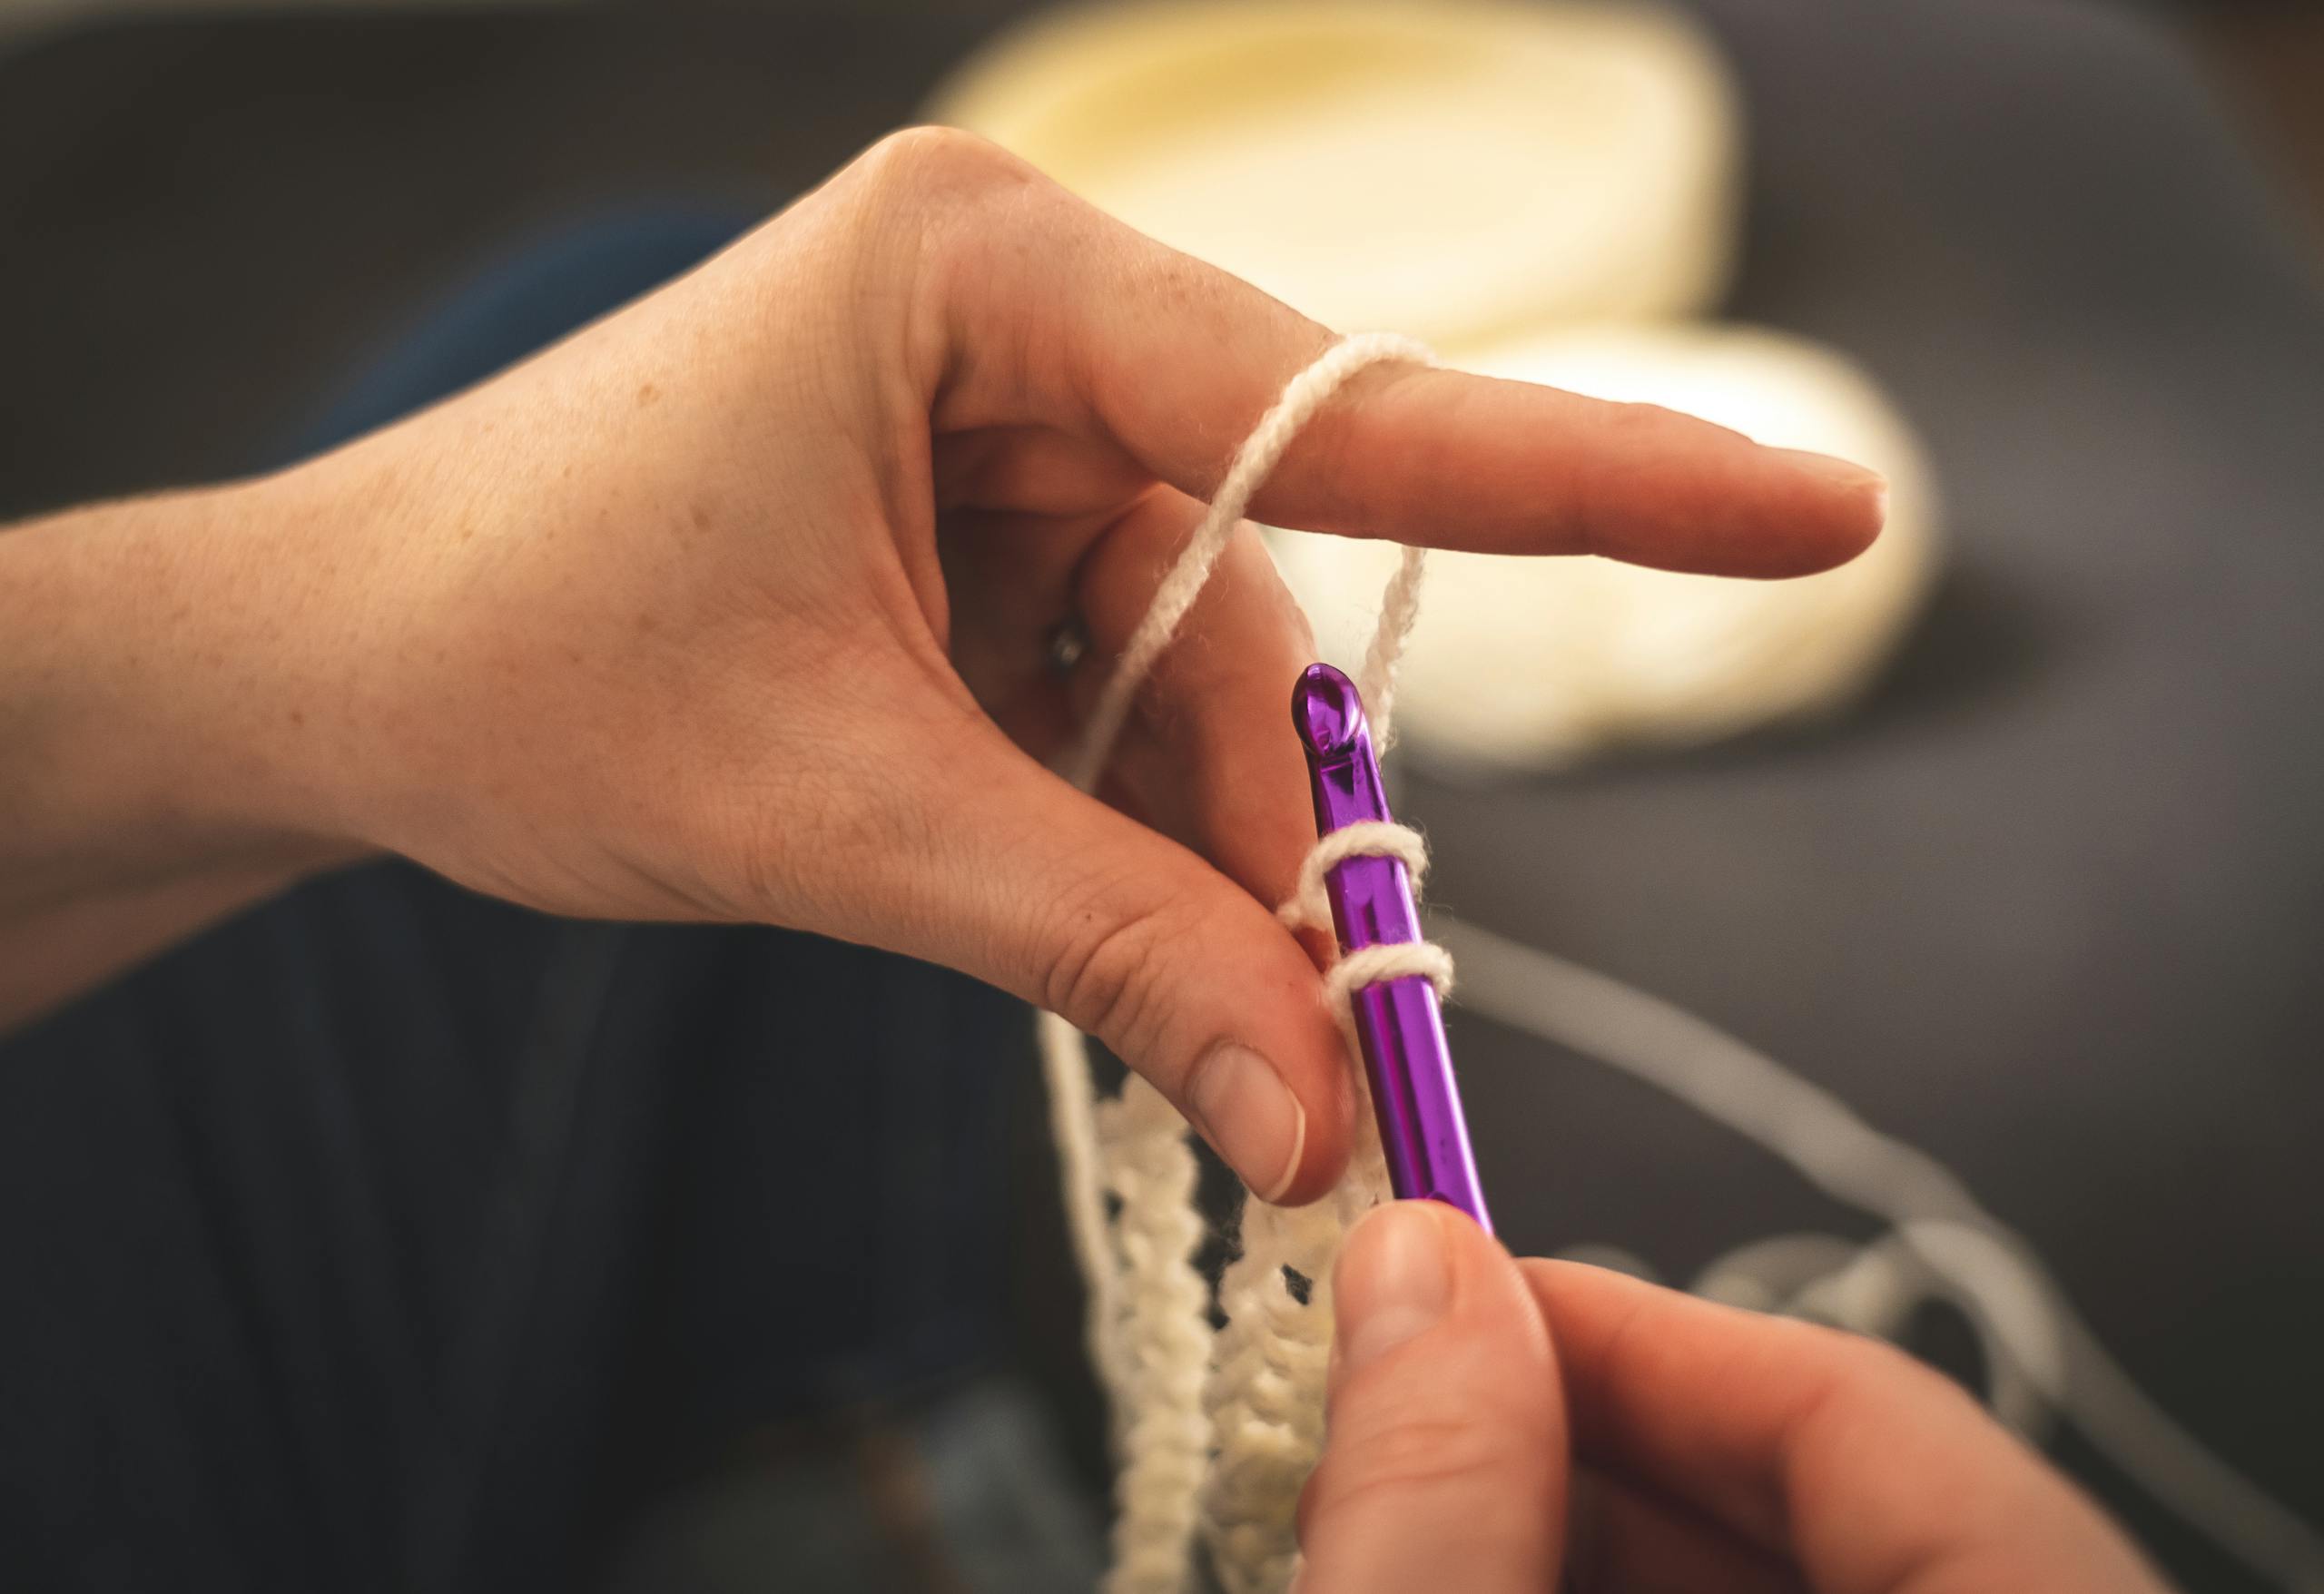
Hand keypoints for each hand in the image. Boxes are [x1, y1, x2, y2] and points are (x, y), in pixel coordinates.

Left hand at [4, 131, 1879, 1195]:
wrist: (323, 670)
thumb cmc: (520, 667)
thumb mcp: (838, 813)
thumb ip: (1100, 941)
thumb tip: (1311, 1106)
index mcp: (985, 276)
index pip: (1348, 402)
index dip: (1595, 482)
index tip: (1819, 509)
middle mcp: (1021, 318)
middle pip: (1268, 585)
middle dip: (1278, 825)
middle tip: (1308, 1055)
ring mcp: (1005, 423)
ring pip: (1203, 663)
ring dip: (1197, 853)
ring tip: (1170, 1022)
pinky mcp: (976, 525)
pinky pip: (1122, 685)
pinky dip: (1127, 825)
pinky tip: (1080, 920)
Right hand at [1300, 1202, 2169, 1591]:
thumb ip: (1439, 1504)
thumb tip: (1416, 1273)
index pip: (1884, 1427)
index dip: (1653, 1329)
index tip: (1470, 1286)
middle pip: (1849, 1511)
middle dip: (1601, 1433)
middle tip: (1419, 1401)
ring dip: (1598, 1531)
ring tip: (1432, 1507)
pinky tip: (1496, 1586)